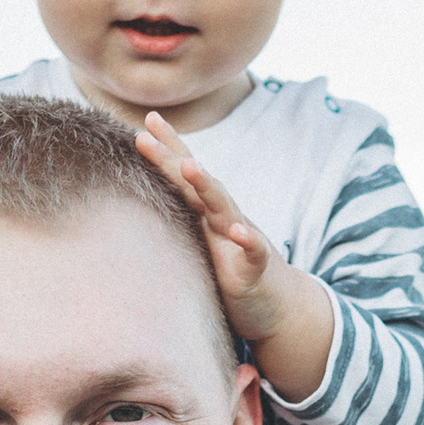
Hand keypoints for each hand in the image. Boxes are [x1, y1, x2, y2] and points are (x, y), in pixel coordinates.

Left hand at [135, 113, 336, 402]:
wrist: (280, 306)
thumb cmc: (235, 274)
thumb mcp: (203, 244)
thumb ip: (182, 225)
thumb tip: (143, 211)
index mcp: (206, 214)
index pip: (185, 174)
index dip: (168, 147)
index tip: (147, 119)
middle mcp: (222, 219)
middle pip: (197, 182)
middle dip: (172, 157)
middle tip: (146, 134)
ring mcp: (240, 240)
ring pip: (224, 208)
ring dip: (208, 187)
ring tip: (191, 167)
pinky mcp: (256, 268)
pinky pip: (253, 250)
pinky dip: (247, 240)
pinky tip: (238, 231)